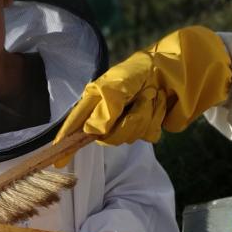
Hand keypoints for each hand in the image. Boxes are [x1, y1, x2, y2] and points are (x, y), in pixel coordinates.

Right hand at [54, 26, 231, 166]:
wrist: (174, 71)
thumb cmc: (141, 72)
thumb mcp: (118, 84)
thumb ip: (105, 107)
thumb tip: (93, 131)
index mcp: (95, 101)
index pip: (76, 124)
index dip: (66, 142)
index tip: (57, 161)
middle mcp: (107, 114)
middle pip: (106, 137)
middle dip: (127, 121)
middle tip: (140, 100)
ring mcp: (126, 123)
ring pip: (129, 136)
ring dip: (145, 115)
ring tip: (151, 97)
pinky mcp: (145, 127)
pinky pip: (148, 135)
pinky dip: (156, 119)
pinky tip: (159, 104)